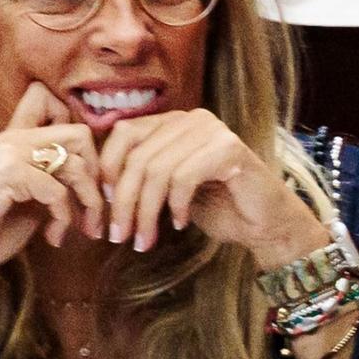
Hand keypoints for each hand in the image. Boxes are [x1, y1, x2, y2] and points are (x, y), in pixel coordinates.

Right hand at [0, 85, 103, 305]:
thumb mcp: (29, 196)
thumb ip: (54, 177)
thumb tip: (96, 173)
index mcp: (15, 139)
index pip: (47, 99)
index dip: (77, 125)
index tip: (86, 168)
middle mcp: (13, 140)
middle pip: (81, 133)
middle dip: (97, 173)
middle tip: (93, 205)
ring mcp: (10, 155)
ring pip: (77, 164)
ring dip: (89, 202)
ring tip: (83, 227)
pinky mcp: (9, 175)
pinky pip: (58, 192)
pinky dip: (64, 218)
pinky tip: (53, 237)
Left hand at [91, 110, 326, 264]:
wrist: (264, 222)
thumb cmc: (216, 205)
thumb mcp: (167, 189)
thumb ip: (140, 176)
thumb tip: (95, 186)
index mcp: (175, 122)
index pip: (123, 133)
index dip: (106, 170)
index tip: (104, 208)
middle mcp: (193, 118)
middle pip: (137, 157)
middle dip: (122, 203)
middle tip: (119, 236)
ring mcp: (213, 131)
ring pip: (156, 171)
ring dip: (144, 213)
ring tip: (144, 240)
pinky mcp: (230, 149)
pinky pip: (183, 177)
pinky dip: (174, 206)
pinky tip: (178, 223)